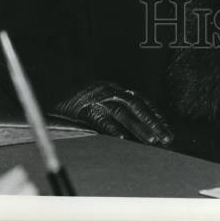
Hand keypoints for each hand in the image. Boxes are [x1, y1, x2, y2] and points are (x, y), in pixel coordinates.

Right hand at [49, 81, 173, 146]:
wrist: (52, 79)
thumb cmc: (75, 92)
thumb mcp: (97, 95)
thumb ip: (111, 106)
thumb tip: (129, 124)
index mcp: (114, 88)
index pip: (141, 100)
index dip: (155, 113)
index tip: (167, 127)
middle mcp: (110, 91)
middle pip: (136, 105)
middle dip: (153, 122)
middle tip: (167, 138)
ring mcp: (97, 98)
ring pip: (123, 112)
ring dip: (139, 126)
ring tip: (152, 141)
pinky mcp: (84, 108)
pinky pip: (100, 118)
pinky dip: (111, 128)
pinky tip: (121, 138)